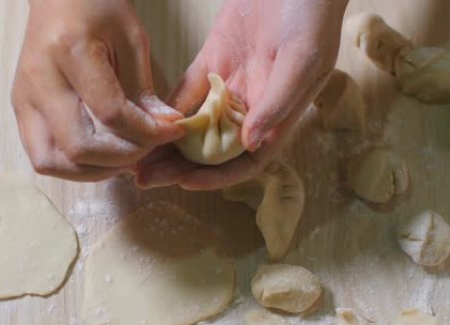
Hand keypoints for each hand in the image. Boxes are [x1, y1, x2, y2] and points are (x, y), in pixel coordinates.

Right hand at [12, 0, 182, 181]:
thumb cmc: (96, 7)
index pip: (110, 114)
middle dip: (121, 158)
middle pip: (77, 148)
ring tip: (124, 155)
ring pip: (52, 163)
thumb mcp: (132, 39)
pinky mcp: (21, 111)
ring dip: (94, 170)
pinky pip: (44, 156)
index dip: (147, 132)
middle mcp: (38, 81)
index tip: (172, 132)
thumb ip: (145, 90)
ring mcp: (24, 99)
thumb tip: (164, 130)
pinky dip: (75, 166)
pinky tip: (102, 154)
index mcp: (69, 52)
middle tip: (147, 148)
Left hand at [136, 0, 347, 189]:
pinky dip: (167, 108)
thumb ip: (278, 102)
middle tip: (146, 177)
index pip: (246, 160)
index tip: (185, 182)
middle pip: (213, 150)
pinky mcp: (213, 61)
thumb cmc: (312, 17)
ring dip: (167, 143)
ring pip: (195, 126)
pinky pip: (187, 92)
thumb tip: (251, 144)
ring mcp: (230, 86)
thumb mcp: (303, 60)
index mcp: (277, 115)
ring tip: (137, 155)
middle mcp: (251, 108)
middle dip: (180, 167)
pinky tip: (144, 119)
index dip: (217, 177)